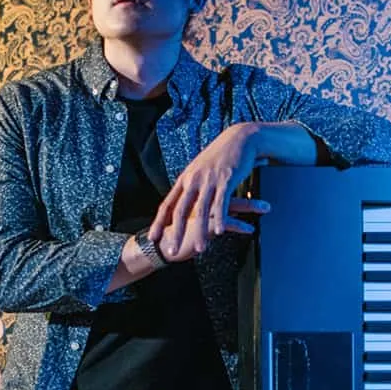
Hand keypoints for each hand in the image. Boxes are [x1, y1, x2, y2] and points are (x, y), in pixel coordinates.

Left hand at [148, 123, 269, 258]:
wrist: (239, 138)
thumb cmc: (220, 156)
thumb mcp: (200, 169)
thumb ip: (192, 185)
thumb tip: (185, 200)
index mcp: (185, 179)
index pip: (167, 204)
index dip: (158, 223)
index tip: (152, 238)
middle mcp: (194, 180)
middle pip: (181, 211)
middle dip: (175, 233)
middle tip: (171, 251)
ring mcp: (210, 180)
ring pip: (202, 210)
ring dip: (200, 232)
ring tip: (200, 249)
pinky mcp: (226, 179)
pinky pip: (222, 202)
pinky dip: (220, 218)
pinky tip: (220, 231)